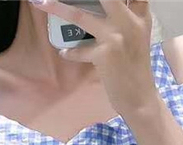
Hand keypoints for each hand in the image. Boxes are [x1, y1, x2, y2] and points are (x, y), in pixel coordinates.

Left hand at [35, 0, 157, 117]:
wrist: (139, 97)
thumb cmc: (136, 68)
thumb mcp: (138, 37)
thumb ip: (126, 19)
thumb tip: (103, 7)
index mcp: (140, 16)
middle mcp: (130, 22)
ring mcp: (116, 37)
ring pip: (80, 16)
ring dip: (58, 9)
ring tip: (42, 4)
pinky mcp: (104, 54)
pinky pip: (80, 50)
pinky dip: (71, 52)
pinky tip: (64, 53)